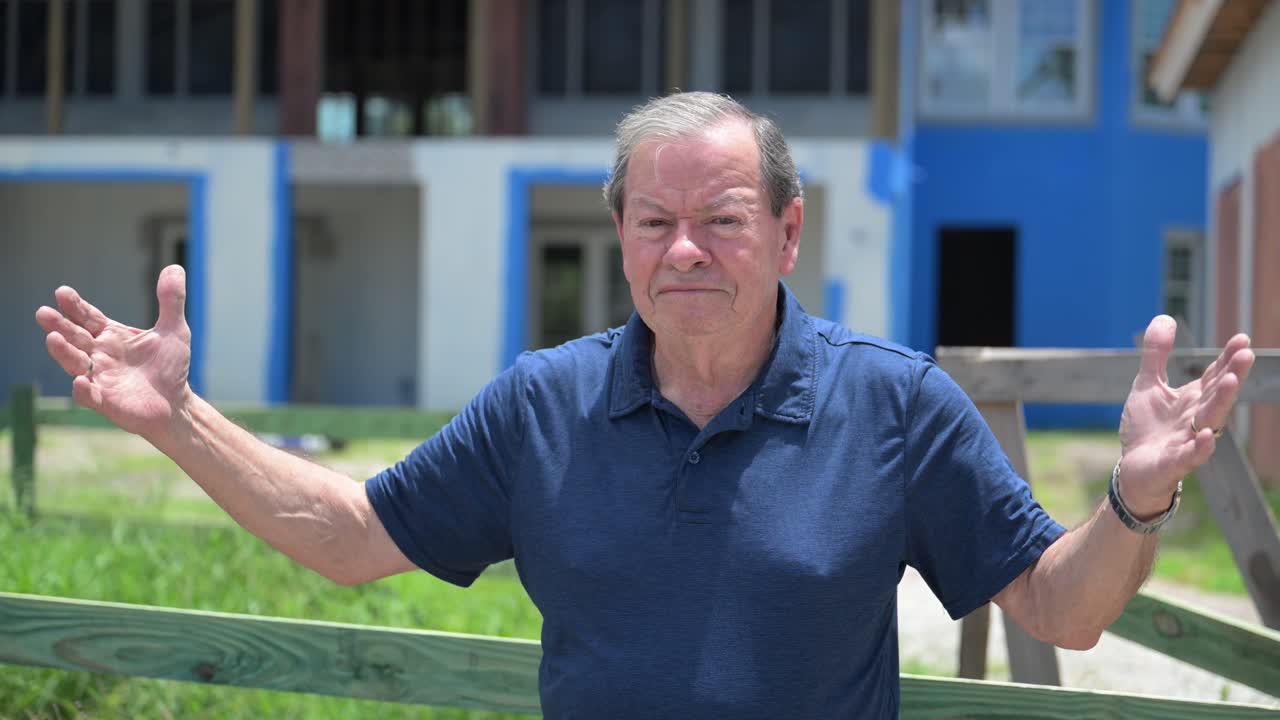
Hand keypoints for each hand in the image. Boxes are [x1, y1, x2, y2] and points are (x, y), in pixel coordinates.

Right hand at [34, 265, 193, 437]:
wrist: (176, 403)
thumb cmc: (171, 366)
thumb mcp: (174, 330)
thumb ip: (171, 301)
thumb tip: (175, 267)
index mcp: (111, 335)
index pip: (87, 317)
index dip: (75, 305)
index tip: (62, 292)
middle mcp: (99, 354)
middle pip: (74, 337)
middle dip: (59, 326)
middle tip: (44, 313)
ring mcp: (99, 378)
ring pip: (74, 363)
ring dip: (63, 352)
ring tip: (53, 339)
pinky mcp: (105, 401)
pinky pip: (88, 396)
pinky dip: (83, 390)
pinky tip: (81, 382)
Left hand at [1117, 315, 1254, 515]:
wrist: (1135, 470)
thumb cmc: (1147, 428)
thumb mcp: (1147, 385)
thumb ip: (1156, 355)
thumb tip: (1165, 317)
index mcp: (1193, 400)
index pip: (1213, 376)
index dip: (1227, 359)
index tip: (1242, 339)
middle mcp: (1196, 418)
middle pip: (1217, 395)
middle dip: (1231, 375)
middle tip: (1246, 354)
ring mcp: (1188, 441)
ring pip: (1209, 421)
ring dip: (1220, 402)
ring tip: (1230, 381)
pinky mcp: (1175, 463)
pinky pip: (1191, 456)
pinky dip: (1200, 447)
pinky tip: (1206, 434)